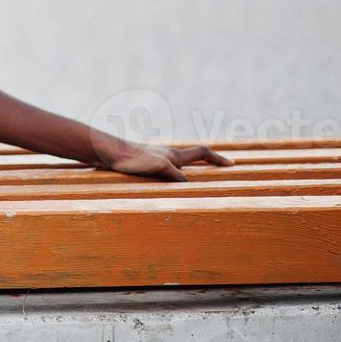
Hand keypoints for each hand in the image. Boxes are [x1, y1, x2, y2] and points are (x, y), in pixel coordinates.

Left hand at [100, 141, 234, 180]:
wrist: (108, 153)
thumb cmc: (133, 159)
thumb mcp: (158, 166)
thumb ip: (175, 174)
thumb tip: (189, 184)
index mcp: (174, 155)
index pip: (202, 153)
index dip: (218, 159)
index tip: (233, 165)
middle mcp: (167, 155)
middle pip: (193, 159)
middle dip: (207, 166)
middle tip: (220, 174)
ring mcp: (155, 159)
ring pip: (177, 167)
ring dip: (188, 174)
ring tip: (196, 187)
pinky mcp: (144, 165)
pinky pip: (163, 173)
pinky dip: (171, 180)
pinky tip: (167, 189)